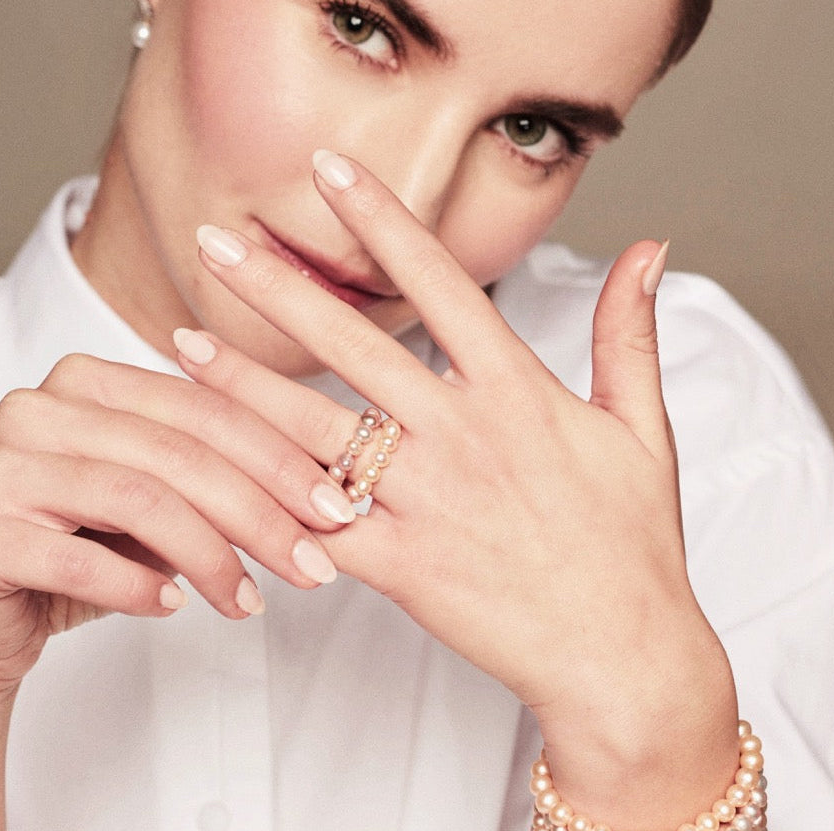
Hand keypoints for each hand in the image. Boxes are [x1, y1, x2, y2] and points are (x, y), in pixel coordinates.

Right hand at [0, 356, 353, 694]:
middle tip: (315, 568)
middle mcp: (41, 408)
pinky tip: (174, 609)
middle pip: (181, 453)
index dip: (282, 461)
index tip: (338, 512)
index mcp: (92, 382)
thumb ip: (225, 482)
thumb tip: (327, 498)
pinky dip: (138, 587)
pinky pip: (79, 558)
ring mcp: (3, 468)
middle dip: (262, 515)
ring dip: (212, 559)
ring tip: (248, 604)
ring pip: (139, 498)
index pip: (207, 410)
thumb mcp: (167, 506)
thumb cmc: (92, 551)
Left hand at [181, 152, 731, 730]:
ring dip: (245, 387)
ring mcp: (428, 503)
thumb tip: (648, 252)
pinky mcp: (404, 568)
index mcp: (518, 394)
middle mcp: (463, 437)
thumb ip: (631, 335)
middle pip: (355, 345)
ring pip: (316, 433)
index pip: (441, 285)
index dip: (383, 222)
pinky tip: (216, 477)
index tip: (331, 173)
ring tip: (185, 346)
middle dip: (280, 287)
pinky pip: (319, 530)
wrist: (623, 654)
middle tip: (219, 243)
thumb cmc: (633, 548)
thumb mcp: (642, 431)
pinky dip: (267, 506)